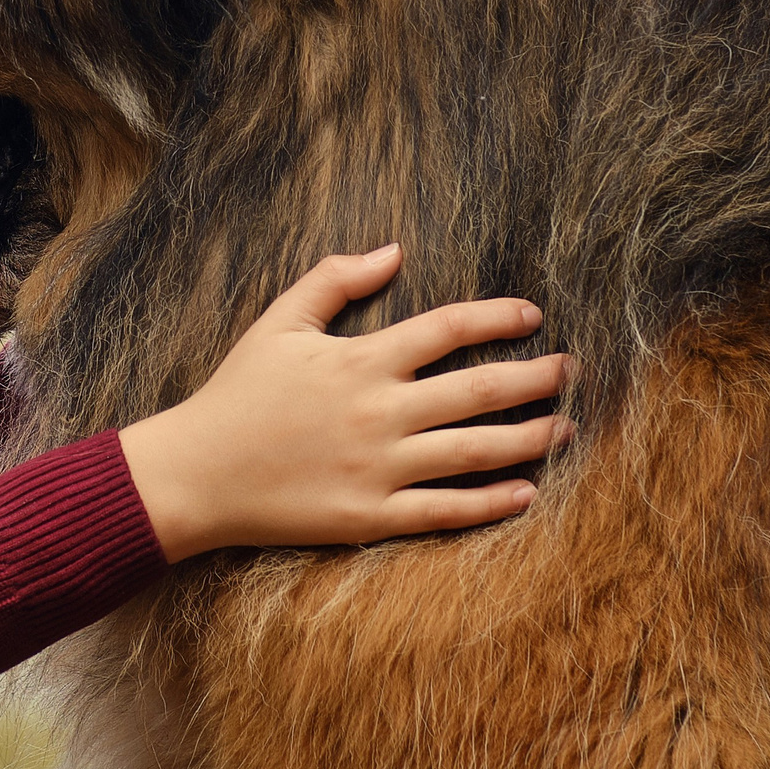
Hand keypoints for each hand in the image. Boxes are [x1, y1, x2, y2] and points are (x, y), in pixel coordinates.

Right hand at [116, 244, 572, 559]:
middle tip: (572, 371)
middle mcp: (380, 413)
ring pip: (475, 452)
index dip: (496, 318)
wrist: (197, 473)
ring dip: (530, 439)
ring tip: (566, 428)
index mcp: (361, 361)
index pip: (448, 330)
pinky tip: (527, 493)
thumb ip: (333, 281)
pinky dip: (491, 503)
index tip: (532, 314)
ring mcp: (379, 469)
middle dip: (535, 379)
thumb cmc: (237, 393)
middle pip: (479, 392)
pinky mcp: (371, 517)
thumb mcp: (278, 323)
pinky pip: (445, 511)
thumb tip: (392, 251)